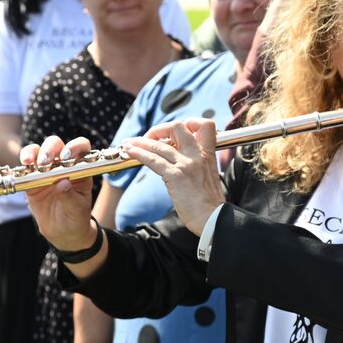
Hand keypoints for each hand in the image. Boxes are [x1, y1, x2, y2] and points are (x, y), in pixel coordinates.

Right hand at [20, 136, 99, 249]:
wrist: (62, 232)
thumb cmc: (75, 218)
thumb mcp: (76, 209)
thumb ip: (70, 196)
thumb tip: (63, 183)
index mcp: (80, 169)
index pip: (81, 148)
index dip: (74, 147)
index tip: (66, 157)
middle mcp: (63, 165)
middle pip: (56, 145)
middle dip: (50, 149)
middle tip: (45, 162)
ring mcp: (46, 171)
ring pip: (38, 151)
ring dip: (33, 153)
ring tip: (30, 163)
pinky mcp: (32, 179)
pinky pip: (26, 167)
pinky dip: (23, 164)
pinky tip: (24, 167)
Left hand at [123, 119, 224, 235]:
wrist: (214, 219)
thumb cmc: (209, 203)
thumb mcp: (208, 176)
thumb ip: (197, 165)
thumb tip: (180, 162)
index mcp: (208, 154)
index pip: (205, 125)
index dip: (189, 122)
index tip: (174, 132)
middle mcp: (198, 155)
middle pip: (178, 127)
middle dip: (159, 129)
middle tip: (148, 138)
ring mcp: (187, 165)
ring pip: (160, 144)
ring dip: (140, 142)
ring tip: (128, 143)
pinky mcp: (176, 176)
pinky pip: (153, 160)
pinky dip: (139, 153)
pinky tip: (130, 152)